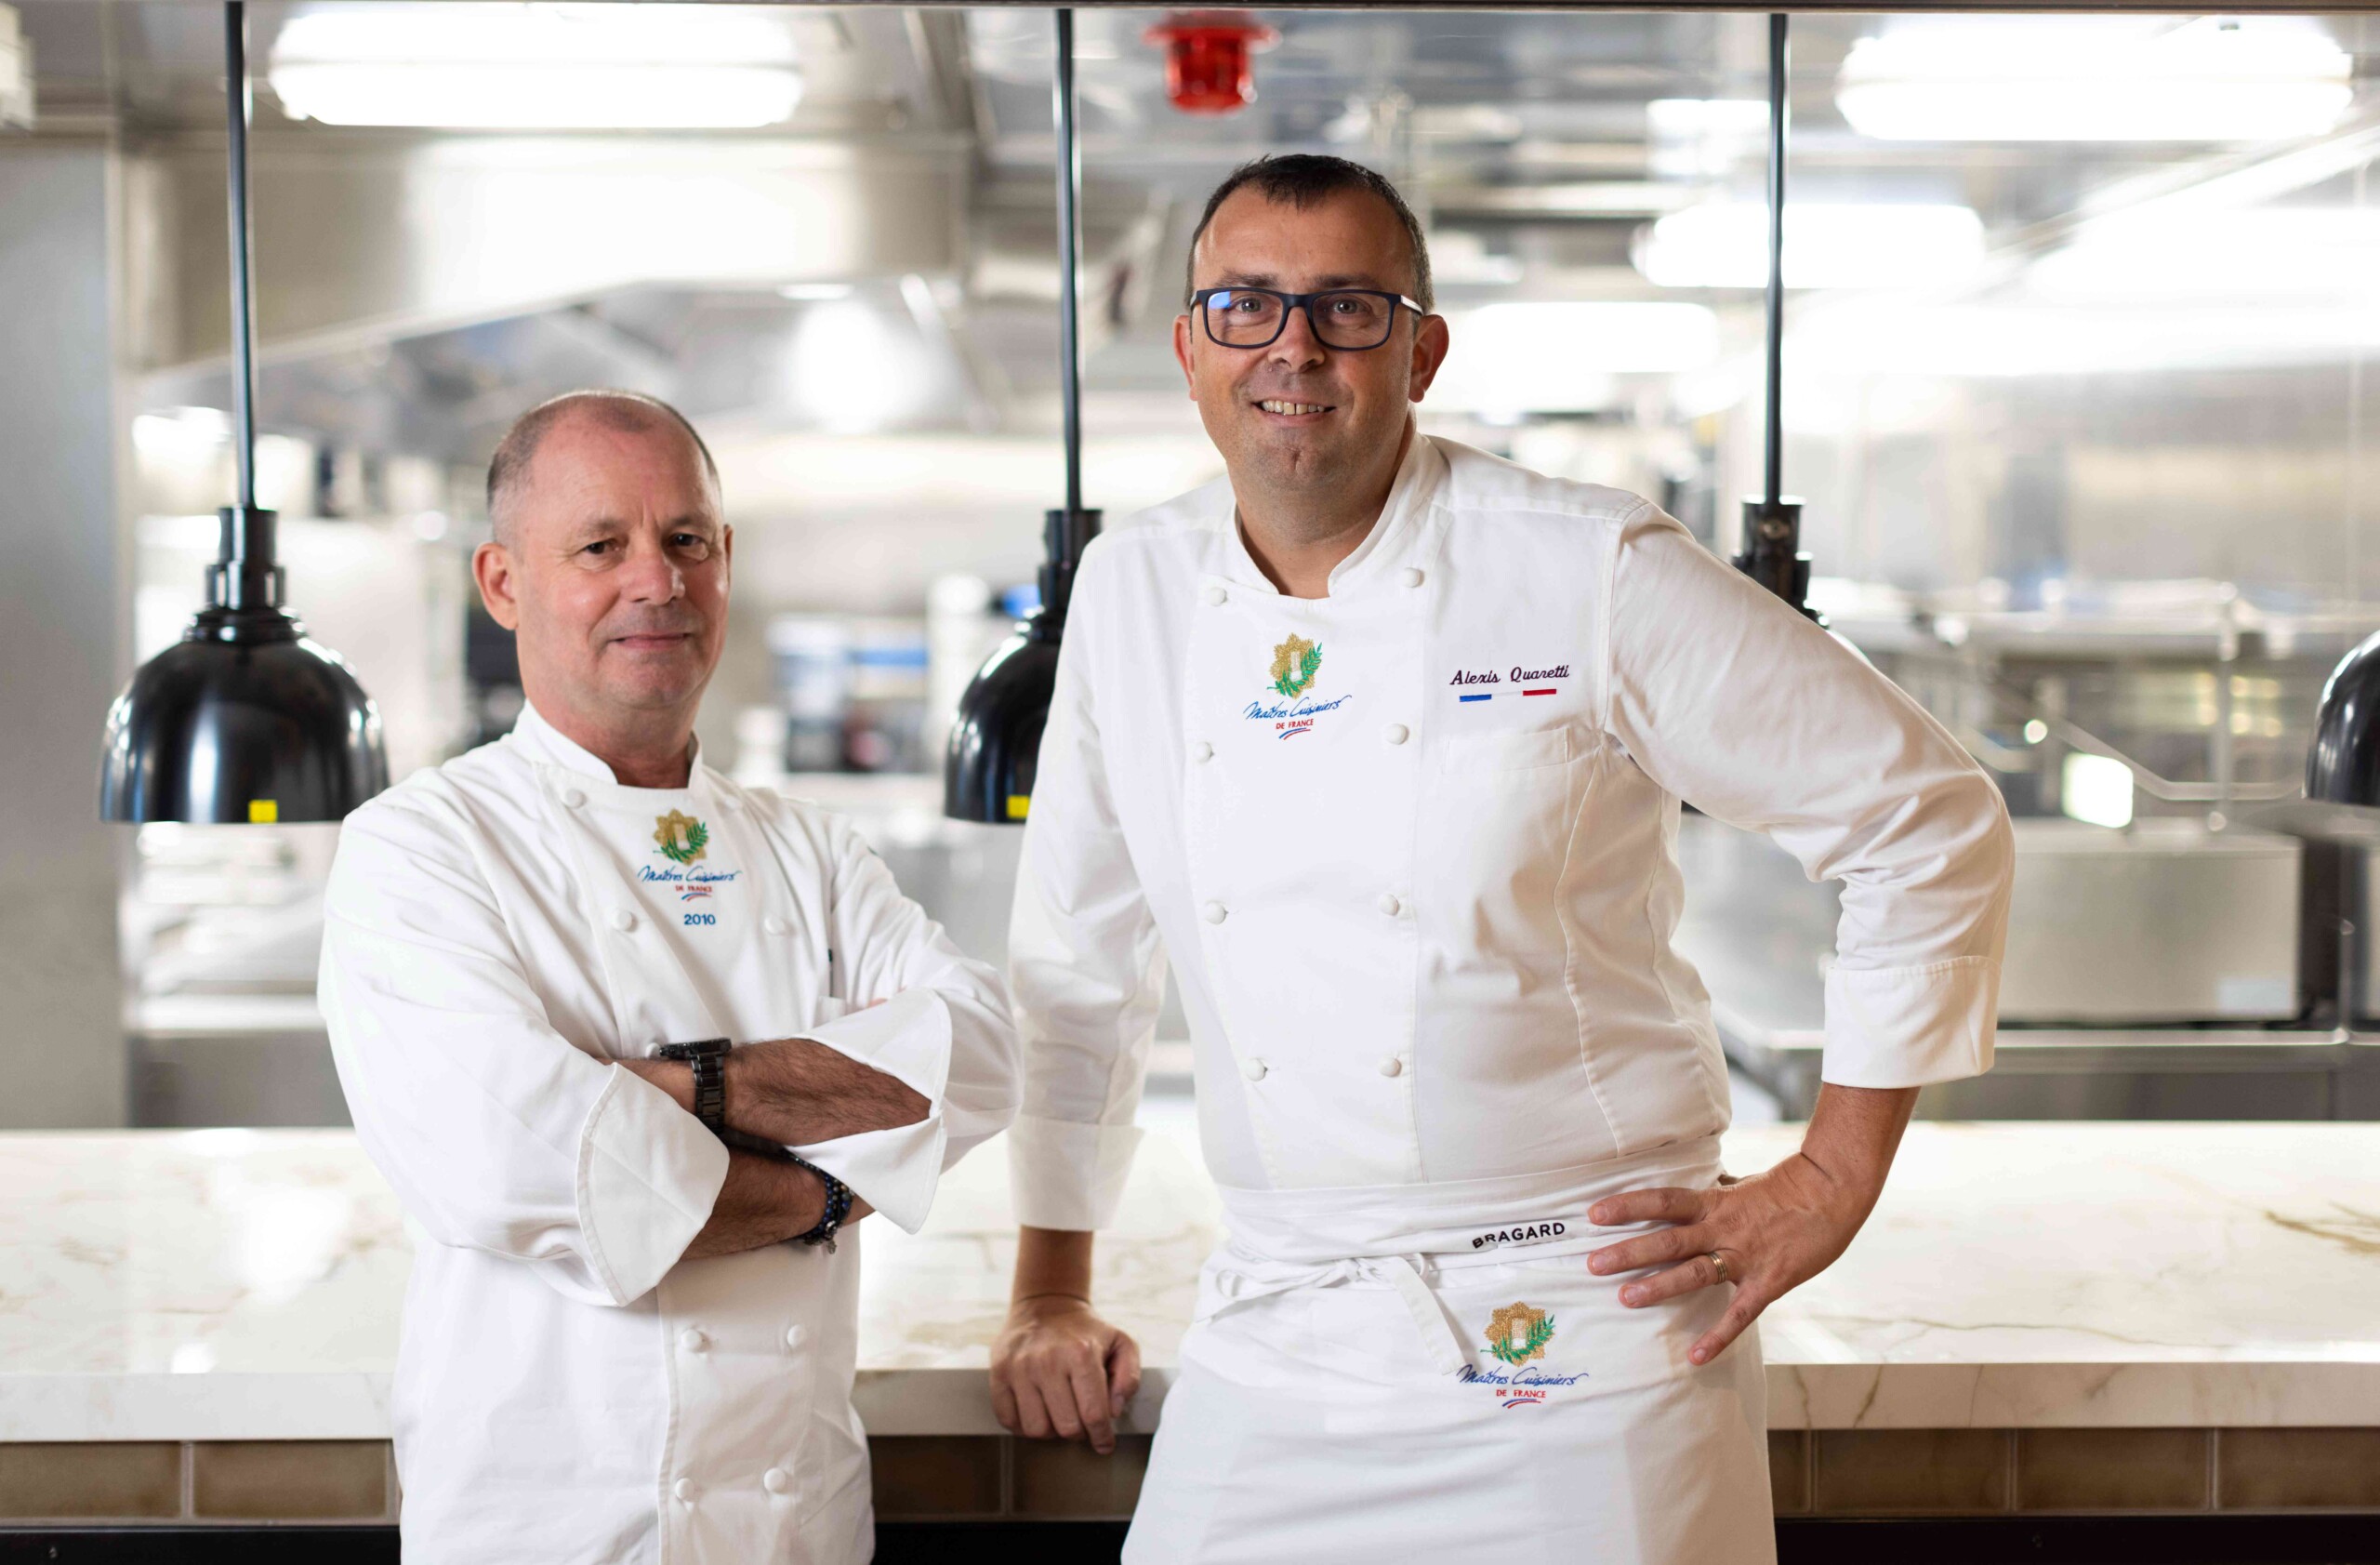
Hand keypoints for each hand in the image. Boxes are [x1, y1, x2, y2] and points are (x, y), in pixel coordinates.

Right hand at [989, 1294, 1142, 1454]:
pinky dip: (1024, 1426)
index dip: (1102, 1437)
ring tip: (1059, 1416)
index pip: (1094, 1414)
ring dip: (1051, 1431)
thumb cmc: (1086, 1332)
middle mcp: (1048, 1360)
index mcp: (1081, 1353)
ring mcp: (1019, 1367)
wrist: (1045, 1304)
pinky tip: (1037, 1411)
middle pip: (1066, 1427)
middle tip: (1082, 1424)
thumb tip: (1114, 1411)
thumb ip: (1129, 1377)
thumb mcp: (1121, 1343)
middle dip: (1079, 1433)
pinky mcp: (998, 1372)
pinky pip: (1008, 1420)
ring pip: (1036, 1429)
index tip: (1104, 1444)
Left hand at [1584, 1152, 1878, 1366]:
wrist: (1833, 1192)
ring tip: (1624, 1299)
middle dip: (1628, 1252)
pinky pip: (1739, 1313)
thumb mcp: (1742, 1185)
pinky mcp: (1768, 1281)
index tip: (1593, 1214)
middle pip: (1667, 1239)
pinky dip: (1718, 1336)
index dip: (1627, 1206)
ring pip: (1694, 1272)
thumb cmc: (1788, 1187)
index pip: (1661, 1200)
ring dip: (1658, 1286)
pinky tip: (1695, 1357)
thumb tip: (1697, 1185)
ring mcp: (1744, 1256)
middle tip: (1592, 1265)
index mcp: (1713, 1202)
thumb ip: (1715, 1192)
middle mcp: (1722, 1228)